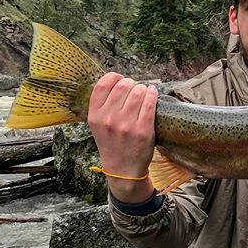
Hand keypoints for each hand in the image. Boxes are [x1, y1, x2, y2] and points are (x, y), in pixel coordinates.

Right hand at [87, 72, 157, 202]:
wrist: (123, 170)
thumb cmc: (112, 144)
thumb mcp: (98, 126)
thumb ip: (102, 106)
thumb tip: (116, 82)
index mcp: (95, 116)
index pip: (102, 85)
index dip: (114, 77)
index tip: (120, 78)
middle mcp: (109, 119)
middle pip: (123, 86)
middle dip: (132, 84)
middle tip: (135, 89)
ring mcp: (127, 125)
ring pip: (138, 92)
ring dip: (143, 89)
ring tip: (145, 92)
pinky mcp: (143, 130)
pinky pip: (150, 103)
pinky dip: (153, 94)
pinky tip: (153, 93)